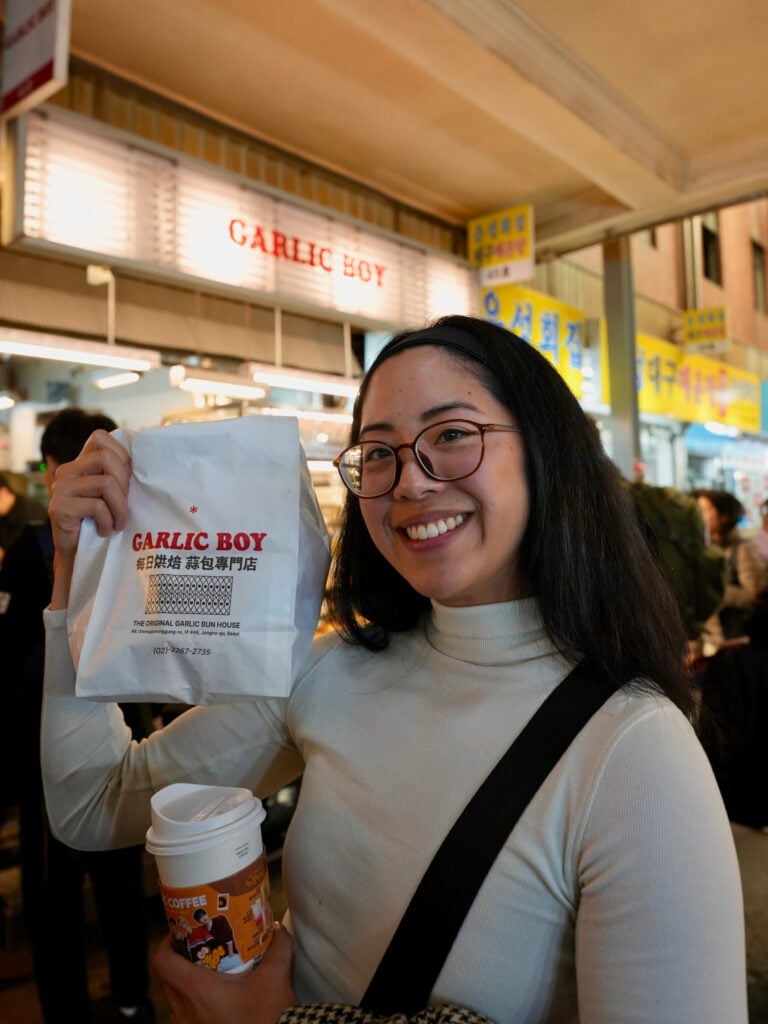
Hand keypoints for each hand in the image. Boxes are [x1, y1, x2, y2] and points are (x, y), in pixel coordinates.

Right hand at [47, 430, 130, 606]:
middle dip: (123, 484)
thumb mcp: (113, 494)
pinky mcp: (59, 507)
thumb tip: (145, 461)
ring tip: (117, 523)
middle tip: (123, 506)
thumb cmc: (102, 522)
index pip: (100, 437)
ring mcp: (61, 488)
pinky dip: (107, 522)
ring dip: (120, 509)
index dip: (121, 455)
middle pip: (106, 458)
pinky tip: (104, 531)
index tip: (127, 481)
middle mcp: (67, 471)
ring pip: (106, 484)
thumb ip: (119, 474)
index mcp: (80, 463)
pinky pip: (96, 506)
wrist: (80, 554)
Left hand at [153, 925, 296, 1023]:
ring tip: (205, 973)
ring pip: (173, 1000)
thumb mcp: (276, 977)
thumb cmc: (266, 1017)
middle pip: (166, 978)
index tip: (182, 934)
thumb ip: (279, 947)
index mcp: (196, 990)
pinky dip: (190, 1005)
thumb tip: (279, 928)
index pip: (162, 961)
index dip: (166, 943)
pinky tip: (212, 1001)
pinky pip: (182, 1018)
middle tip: (198, 948)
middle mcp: (184, 1010)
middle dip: (178, 960)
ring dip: (182, 984)